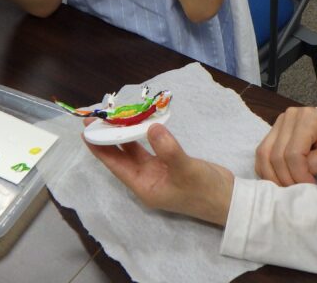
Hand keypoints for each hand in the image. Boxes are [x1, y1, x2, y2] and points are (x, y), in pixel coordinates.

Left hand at [86, 123, 234, 225]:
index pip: (115, 165)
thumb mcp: (186, 170)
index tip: (87, 131)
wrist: (229, 199)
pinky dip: (144, 134)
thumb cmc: (204, 191)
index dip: (100, 148)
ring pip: (135, 150)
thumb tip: (151, 128)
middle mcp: (147, 179)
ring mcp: (158, 171)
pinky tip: (140, 121)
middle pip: (122, 156)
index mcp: (144, 186)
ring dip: (125, 134)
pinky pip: (151, 146)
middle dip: (109, 138)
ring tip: (114, 115)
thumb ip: (168, 150)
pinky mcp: (170, 163)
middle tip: (98, 116)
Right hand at [255, 107, 316, 185]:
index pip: (293, 153)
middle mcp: (289, 117)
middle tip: (298, 191)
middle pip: (276, 155)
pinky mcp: (273, 130)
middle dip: (286, 178)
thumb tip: (298, 176)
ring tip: (288, 188)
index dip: (299, 174)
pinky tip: (278, 179)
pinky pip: (262, 152)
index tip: (310, 186)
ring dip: (272, 176)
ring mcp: (279, 122)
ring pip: (264, 154)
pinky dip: (266, 169)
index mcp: (308, 118)